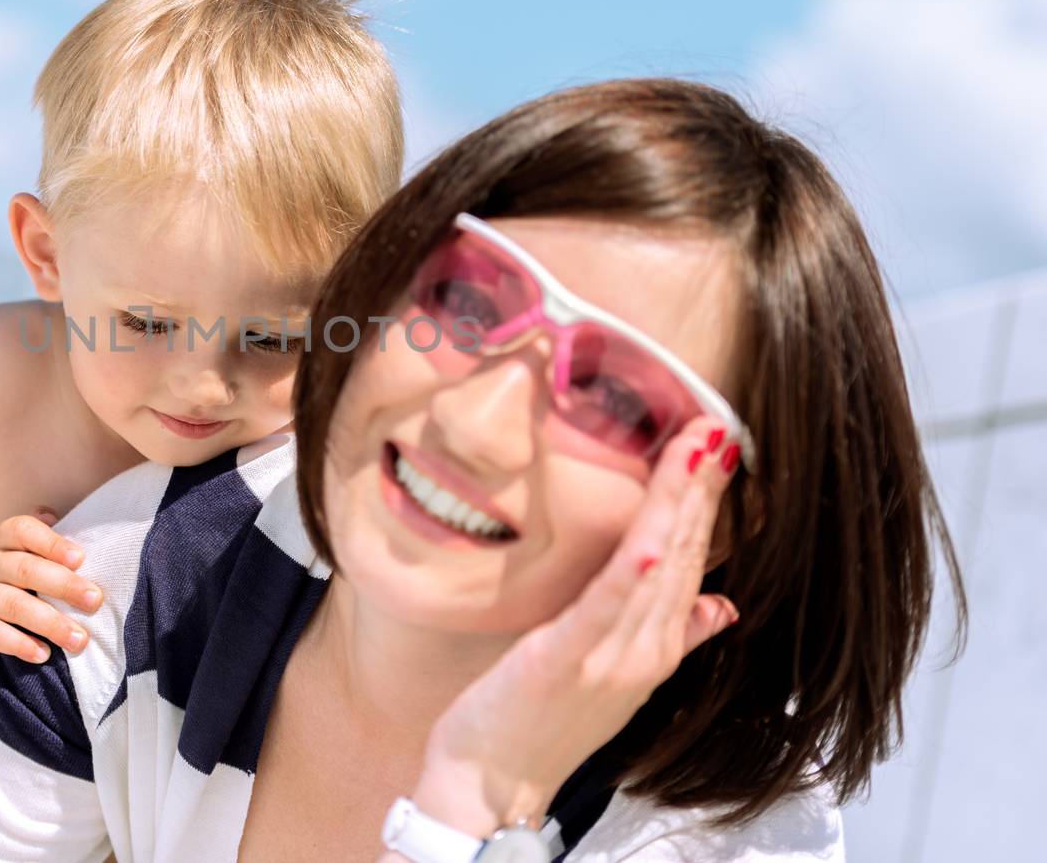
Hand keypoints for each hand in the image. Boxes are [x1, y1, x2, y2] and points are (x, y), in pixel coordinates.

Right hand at [0, 509, 103, 667]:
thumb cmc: (12, 587)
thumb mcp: (25, 562)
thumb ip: (48, 549)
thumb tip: (78, 548)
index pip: (22, 530)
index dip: (52, 543)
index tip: (80, 559)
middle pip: (24, 569)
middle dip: (64, 585)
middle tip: (94, 601)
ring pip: (13, 605)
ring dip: (51, 622)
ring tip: (79, 639)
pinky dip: (21, 644)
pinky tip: (44, 654)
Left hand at [412, 418, 741, 835]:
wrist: (494, 786)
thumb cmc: (545, 724)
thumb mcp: (617, 676)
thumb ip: (673, 636)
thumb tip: (721, 604)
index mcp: (655, 647)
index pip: (693, 560)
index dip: (707, 502)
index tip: (719, 445)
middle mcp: (643, 650)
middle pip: (682, 555)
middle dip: (700, 489)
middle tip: (716, 428)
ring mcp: (609, 658)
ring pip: (654, 570)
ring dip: (677, 508)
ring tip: (695, 454)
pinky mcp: (564, 661)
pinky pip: (605, 612)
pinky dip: (632, 576)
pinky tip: (653, 542)